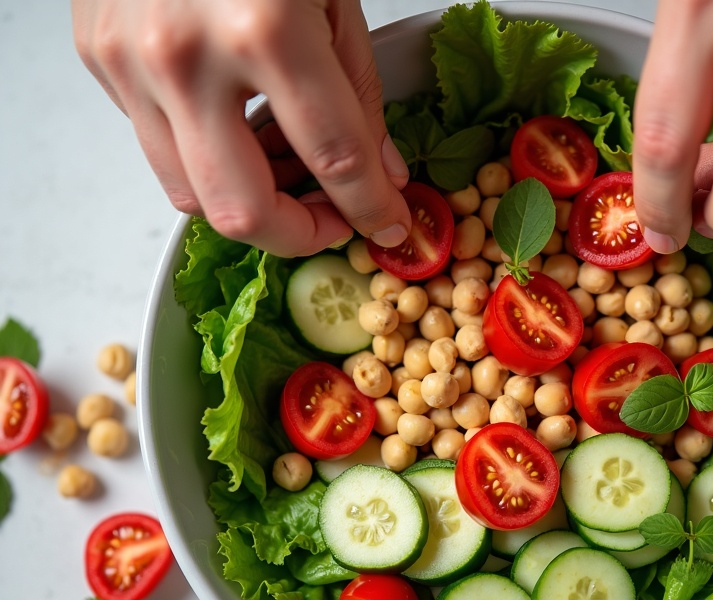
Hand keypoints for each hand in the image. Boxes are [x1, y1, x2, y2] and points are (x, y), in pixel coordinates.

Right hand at [71, 0, 410, 256]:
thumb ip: (360, 96)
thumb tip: (381, 175)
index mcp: (266, 28)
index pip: (335, 161)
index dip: (372, 210)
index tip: (388, 229)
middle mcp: (184, 54)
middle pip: (242, 211)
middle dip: (298, 235)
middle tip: (332, 220)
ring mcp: (129, 61)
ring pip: (190, 194)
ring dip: (248, 203)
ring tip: (287, 172)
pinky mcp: (100, 59)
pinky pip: (158, 147)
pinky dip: (206, 157)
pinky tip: (240, 129)